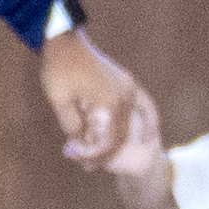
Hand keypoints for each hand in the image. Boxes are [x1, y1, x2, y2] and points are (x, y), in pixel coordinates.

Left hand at [39, 27, 158, 172]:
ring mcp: (130, 89)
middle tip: (86, 166)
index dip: (93, 154)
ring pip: (130, 124)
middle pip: (119, 136)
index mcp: (109, 104)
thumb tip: (79, 145)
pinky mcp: (129, 83)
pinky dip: (149, 121)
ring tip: (101, 157)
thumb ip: (72, 126)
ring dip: (117, 142)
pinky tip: (148, 136)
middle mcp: (125, 98)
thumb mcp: (59, 102)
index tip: (76, 159)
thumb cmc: (59, 70)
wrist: (65, 42)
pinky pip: (145, 106)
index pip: (107, 141)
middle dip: (102, 153)